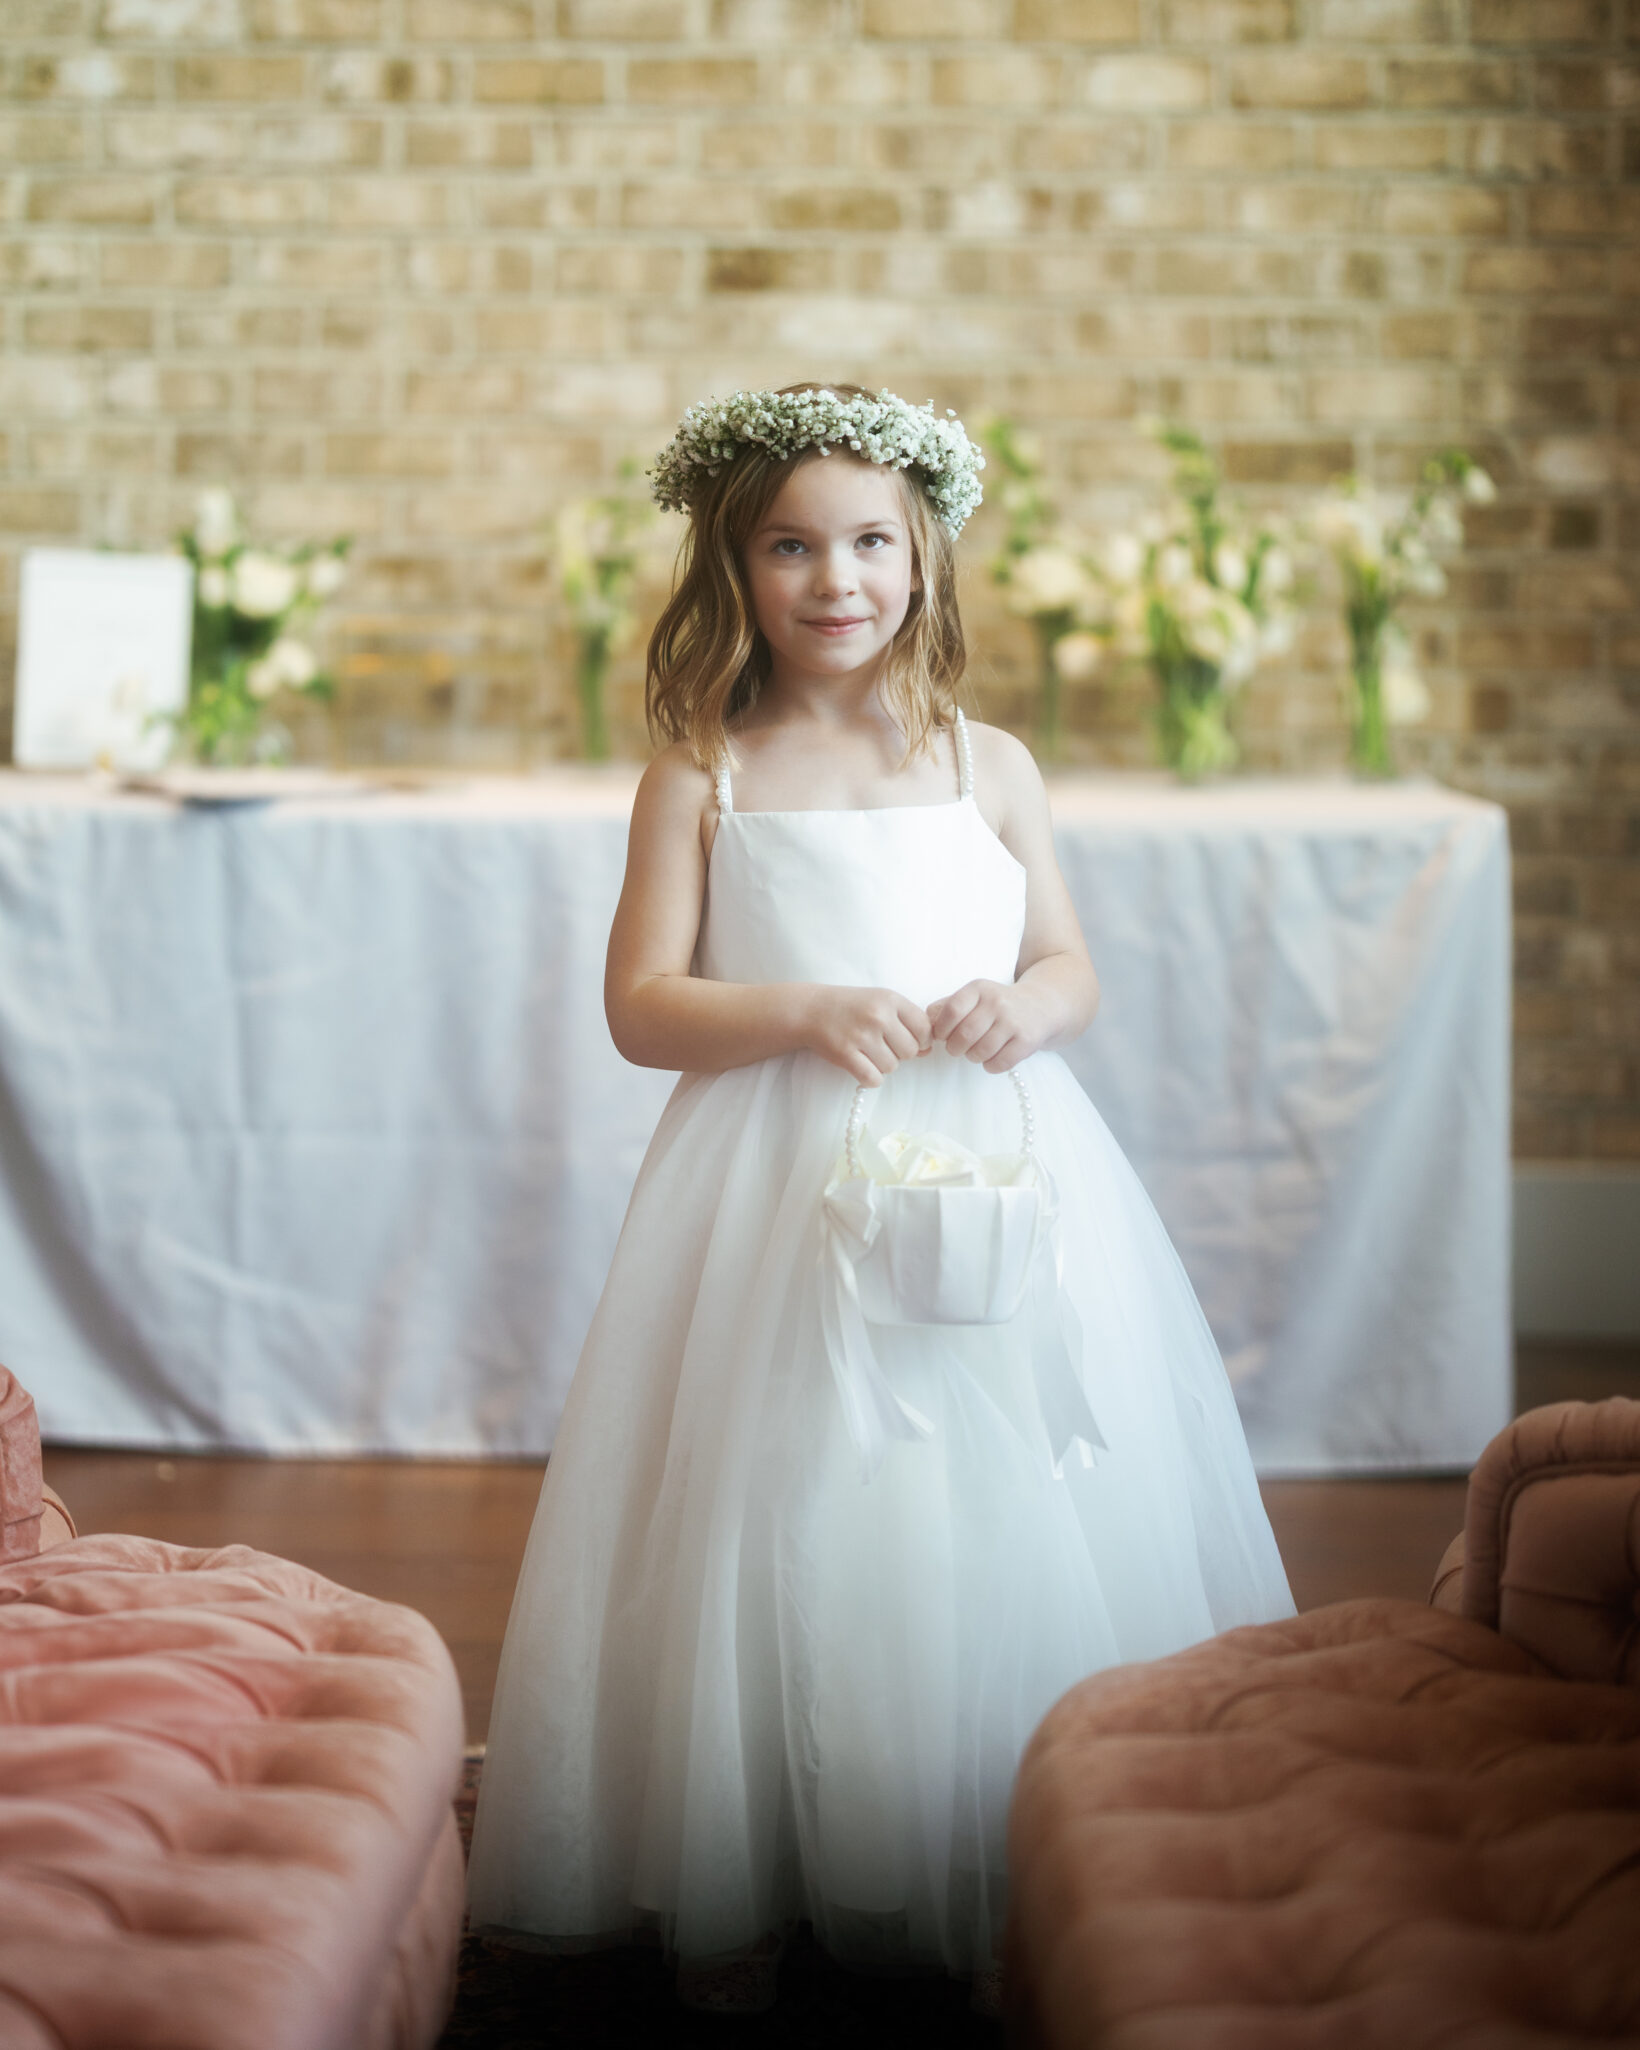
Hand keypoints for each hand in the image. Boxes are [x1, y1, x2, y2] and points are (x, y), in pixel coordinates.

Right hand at [804, 986, 932, 1086]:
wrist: (811, 1010)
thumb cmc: (852, 1007)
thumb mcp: (881, 1002)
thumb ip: (907, 1021)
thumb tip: (927, 1050)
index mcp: (890, 999)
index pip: (924, 1028)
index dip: (921, 1040)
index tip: (908, 1039)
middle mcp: (877, 1016)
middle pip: (910, 1051)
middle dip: (900, 1053)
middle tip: (883, 1046)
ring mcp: (861, 1036)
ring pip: (892, 1067)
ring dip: (883, 1064)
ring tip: (868, 1051)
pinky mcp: (845, 1054)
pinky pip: (873, 1079)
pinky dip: (870, 1077)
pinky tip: (862, 1065)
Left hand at [927, 979, 1046, 1072]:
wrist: (1040, 1006)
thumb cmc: (997, 1005)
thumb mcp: (974, 997)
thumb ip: (947, 1006)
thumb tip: (926, 1021)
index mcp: (979, 989)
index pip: (951, 1011)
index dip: (942, 1029)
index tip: (943, 1036)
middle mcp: (997, 1002)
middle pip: (964, 1035)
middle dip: (955, 1048)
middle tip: (958, 1048)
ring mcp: (1013, 1022)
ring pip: (980, 1052)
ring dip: (973, 1057)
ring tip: (977, 1051)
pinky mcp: (1026, 1041)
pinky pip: (999, 1063)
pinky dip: (991, 1066)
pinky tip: (993, 1057)